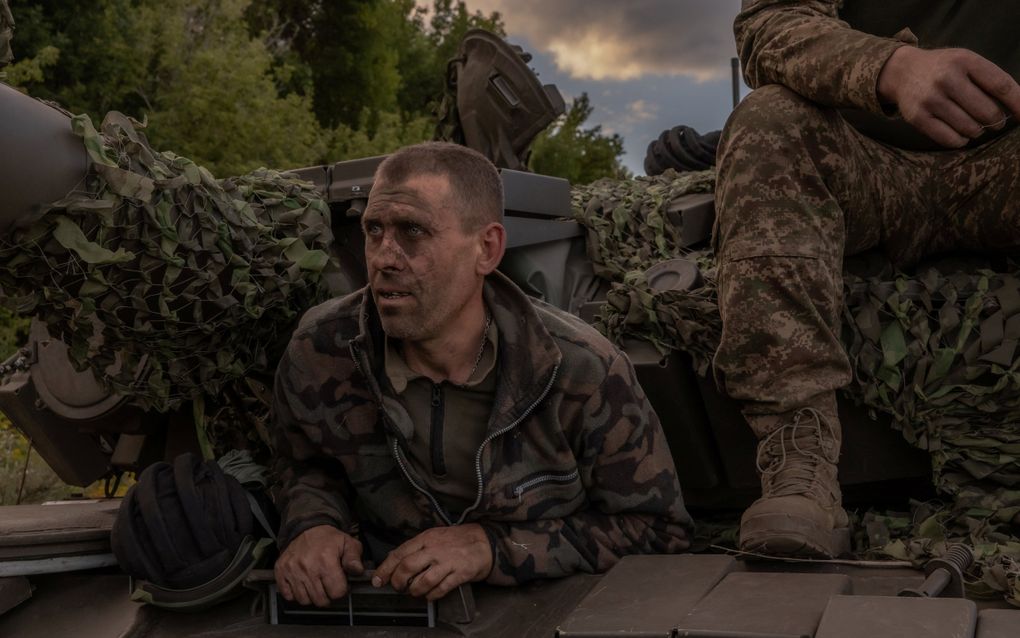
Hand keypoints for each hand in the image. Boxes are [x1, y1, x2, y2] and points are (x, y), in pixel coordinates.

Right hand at [274, 525, 363, 606]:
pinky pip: (288, 595)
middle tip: (329, 586)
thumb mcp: (348, 543)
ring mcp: (292, 570)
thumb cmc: (328, 538)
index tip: (341, 584)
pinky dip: (296, 594)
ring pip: (304, 601)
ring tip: (317, 584)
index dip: (342, 590)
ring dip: (312, 596)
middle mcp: (307, 566)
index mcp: (326, 559)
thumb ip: (354, 559)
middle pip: (321, 600)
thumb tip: (357, 572)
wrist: (306, 528)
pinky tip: (303, 584)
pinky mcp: (280, 571)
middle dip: (328, 596)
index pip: (337, 592)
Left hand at [372, 524, 492, 600]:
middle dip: (398, 582)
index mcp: (426, 538)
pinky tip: (430, 594)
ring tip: (415, 592)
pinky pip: (440, 589)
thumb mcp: (433, 537)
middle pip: (408, 567)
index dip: (386, 569)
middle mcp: (435, 549)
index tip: (378, 580)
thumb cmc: (456, 540)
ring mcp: (448, 561)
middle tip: (398, 588)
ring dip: (415, 591)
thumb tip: (393, 559)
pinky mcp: (460, 573)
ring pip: (423, 581)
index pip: (400, 553)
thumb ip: (415, 547)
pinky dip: (431, 595)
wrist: (484, 541)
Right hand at [877, 46, 1019, 147]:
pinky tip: (960, 134)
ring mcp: (930, 99)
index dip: (1018, 103)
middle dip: (995, 121)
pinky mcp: (917, 117)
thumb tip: (1018, 107)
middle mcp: (947, 79)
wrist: (903, 72)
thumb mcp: (966, 62)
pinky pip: (950, 139)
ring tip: (975, 126)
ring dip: (977, 131)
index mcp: (965, 61)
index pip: (1001, 85)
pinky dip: (961, 140)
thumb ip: (990, 79)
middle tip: (994, 121)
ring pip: (970, 128)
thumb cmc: (943, 69)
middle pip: (987, 111)